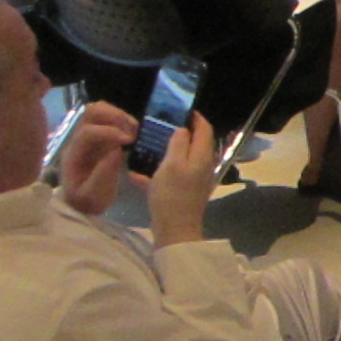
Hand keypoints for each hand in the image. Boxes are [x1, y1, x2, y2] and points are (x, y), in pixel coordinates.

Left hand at [59, 102, 138, 215]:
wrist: (80, 205)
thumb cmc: (86, 202)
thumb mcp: (93, 195)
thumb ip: (102, 175)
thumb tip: (116, 150)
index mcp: (73, 154)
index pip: (88, 132)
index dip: (109, 132)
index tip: (129, 141)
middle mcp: (78, 140)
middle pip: (91, 112)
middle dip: (114, 116)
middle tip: (133, 130)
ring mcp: (88, 137)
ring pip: (99, 110)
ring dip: (119, 115)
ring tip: (134, 130)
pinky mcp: (99, 137)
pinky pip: (108, 118)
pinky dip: (122, 120)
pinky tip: (133, 132)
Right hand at [146, 113, 217, 248]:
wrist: (174, 230)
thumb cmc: (173, 194)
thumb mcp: (173, 163)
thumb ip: (179, 143)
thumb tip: (183, 129)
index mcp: (202, 156)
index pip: (205, 129)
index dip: (196, 117)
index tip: (182, 109)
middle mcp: (202, 166)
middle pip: (194, 143)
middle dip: (180, 133)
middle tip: (161, 125)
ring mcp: (193, 180)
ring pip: (181, 160)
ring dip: (166, 152)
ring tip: (148, 145)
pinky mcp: (182, 193)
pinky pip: (170, 177)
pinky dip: (156, 173)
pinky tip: (136, 174)